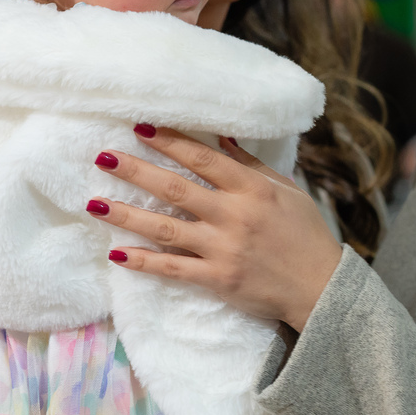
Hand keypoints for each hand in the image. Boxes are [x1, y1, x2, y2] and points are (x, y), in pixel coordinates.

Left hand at [89, 126, 342, 330]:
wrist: (321, 286)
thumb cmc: (307, 234)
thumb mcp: (288, 192)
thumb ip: (252, 166)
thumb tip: (221, 139)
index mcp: (253, 190)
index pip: (204, 160)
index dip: (171, 142)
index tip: (142, 128)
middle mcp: (235, 215)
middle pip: (176, 188)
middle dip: (136, 171)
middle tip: (103, 157)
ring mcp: (223, 248)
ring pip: (165, 228)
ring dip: (126, 215)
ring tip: (94, 203)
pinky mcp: (217, 278)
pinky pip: (172, 268)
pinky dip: (144, 262)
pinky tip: (117, 254)